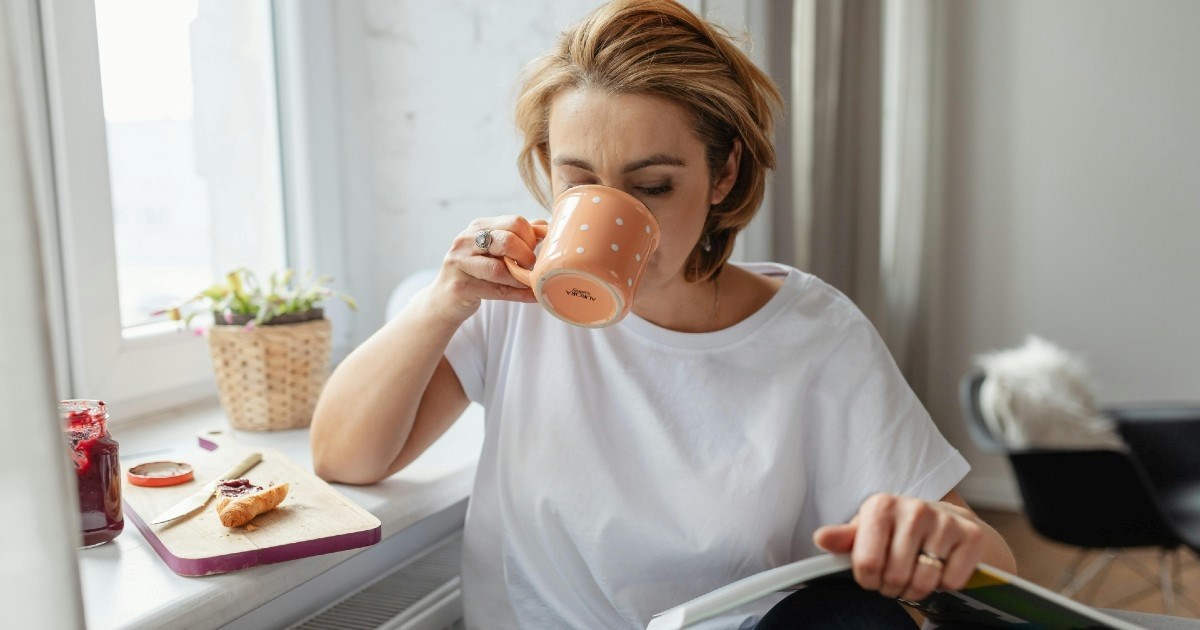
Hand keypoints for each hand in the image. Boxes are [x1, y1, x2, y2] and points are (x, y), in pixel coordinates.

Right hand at [428, 215, 545, 323]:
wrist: (444, 299)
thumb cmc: (475, 272)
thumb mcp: (494, 250)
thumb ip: (517, 237)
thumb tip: (544, 226)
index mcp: (478, 226)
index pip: (514, 222)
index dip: (531, 238)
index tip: (535, 251)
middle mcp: (466, 240)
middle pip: (508, 241)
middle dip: (526, 257)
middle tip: (531, 268)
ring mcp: (460, 263)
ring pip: (499, 269)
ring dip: (520, 279)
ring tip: (530, 283)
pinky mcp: (460, 286)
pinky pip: (496, 291)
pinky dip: (518, 295)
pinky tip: (533, 296)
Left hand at [812, 493, 985, 601]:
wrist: (950, 523)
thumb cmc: (899, 530)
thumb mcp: (868, 531)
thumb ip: (844, 539)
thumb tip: (821, 538)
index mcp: (881, 506)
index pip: (867, 563)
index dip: (868, 579)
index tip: (872, 575)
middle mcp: (914, 509)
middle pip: (895, 576)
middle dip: (892, 586)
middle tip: (896, 578)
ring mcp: (944, 521)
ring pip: (923, 582)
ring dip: (917, 589)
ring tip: (915, 575)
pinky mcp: (971, 535)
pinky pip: (951, 582)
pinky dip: (944, 585)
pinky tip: (940, 568)